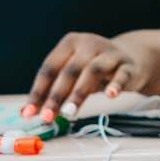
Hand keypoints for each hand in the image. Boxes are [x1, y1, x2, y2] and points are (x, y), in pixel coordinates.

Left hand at [24, 33, 152, 121]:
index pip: (49, 68)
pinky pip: (122, 75)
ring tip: (69, 113)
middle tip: (47, 117)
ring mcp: (110, 53)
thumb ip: (52, 91)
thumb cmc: (93, 68)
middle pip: (69, 70)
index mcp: (69, 43)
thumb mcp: (72, 75)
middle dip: (56, 96)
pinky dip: (115, 85)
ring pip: (93, 71)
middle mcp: (89, 44)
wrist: (132, 57)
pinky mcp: (128, 65)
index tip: (29, 112)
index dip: (38, 91)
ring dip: (79, 93)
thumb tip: (27, 112)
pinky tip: (110, 95)